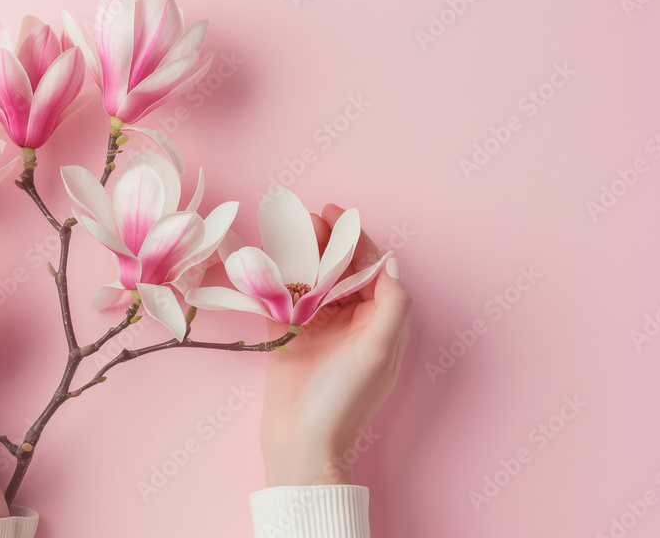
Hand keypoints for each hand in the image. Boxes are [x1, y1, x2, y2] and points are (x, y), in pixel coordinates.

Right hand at [260, 204, 411, 485]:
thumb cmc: (344, 401)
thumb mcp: (379, 351)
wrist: (301, 443)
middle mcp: (351, 322)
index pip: (371, 270)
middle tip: (308, 217)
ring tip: (289, 230)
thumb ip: (391, 304)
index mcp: (377, 323)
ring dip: (302, 254)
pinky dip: (278, 277)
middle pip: (340, 270)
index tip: (337, 216)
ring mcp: (318, 328)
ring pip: (312, 279)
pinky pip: (284, 297)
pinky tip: (268, 257)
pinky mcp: (288, 336)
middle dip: (327, 241)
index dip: (357, 240)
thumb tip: (390, 263)